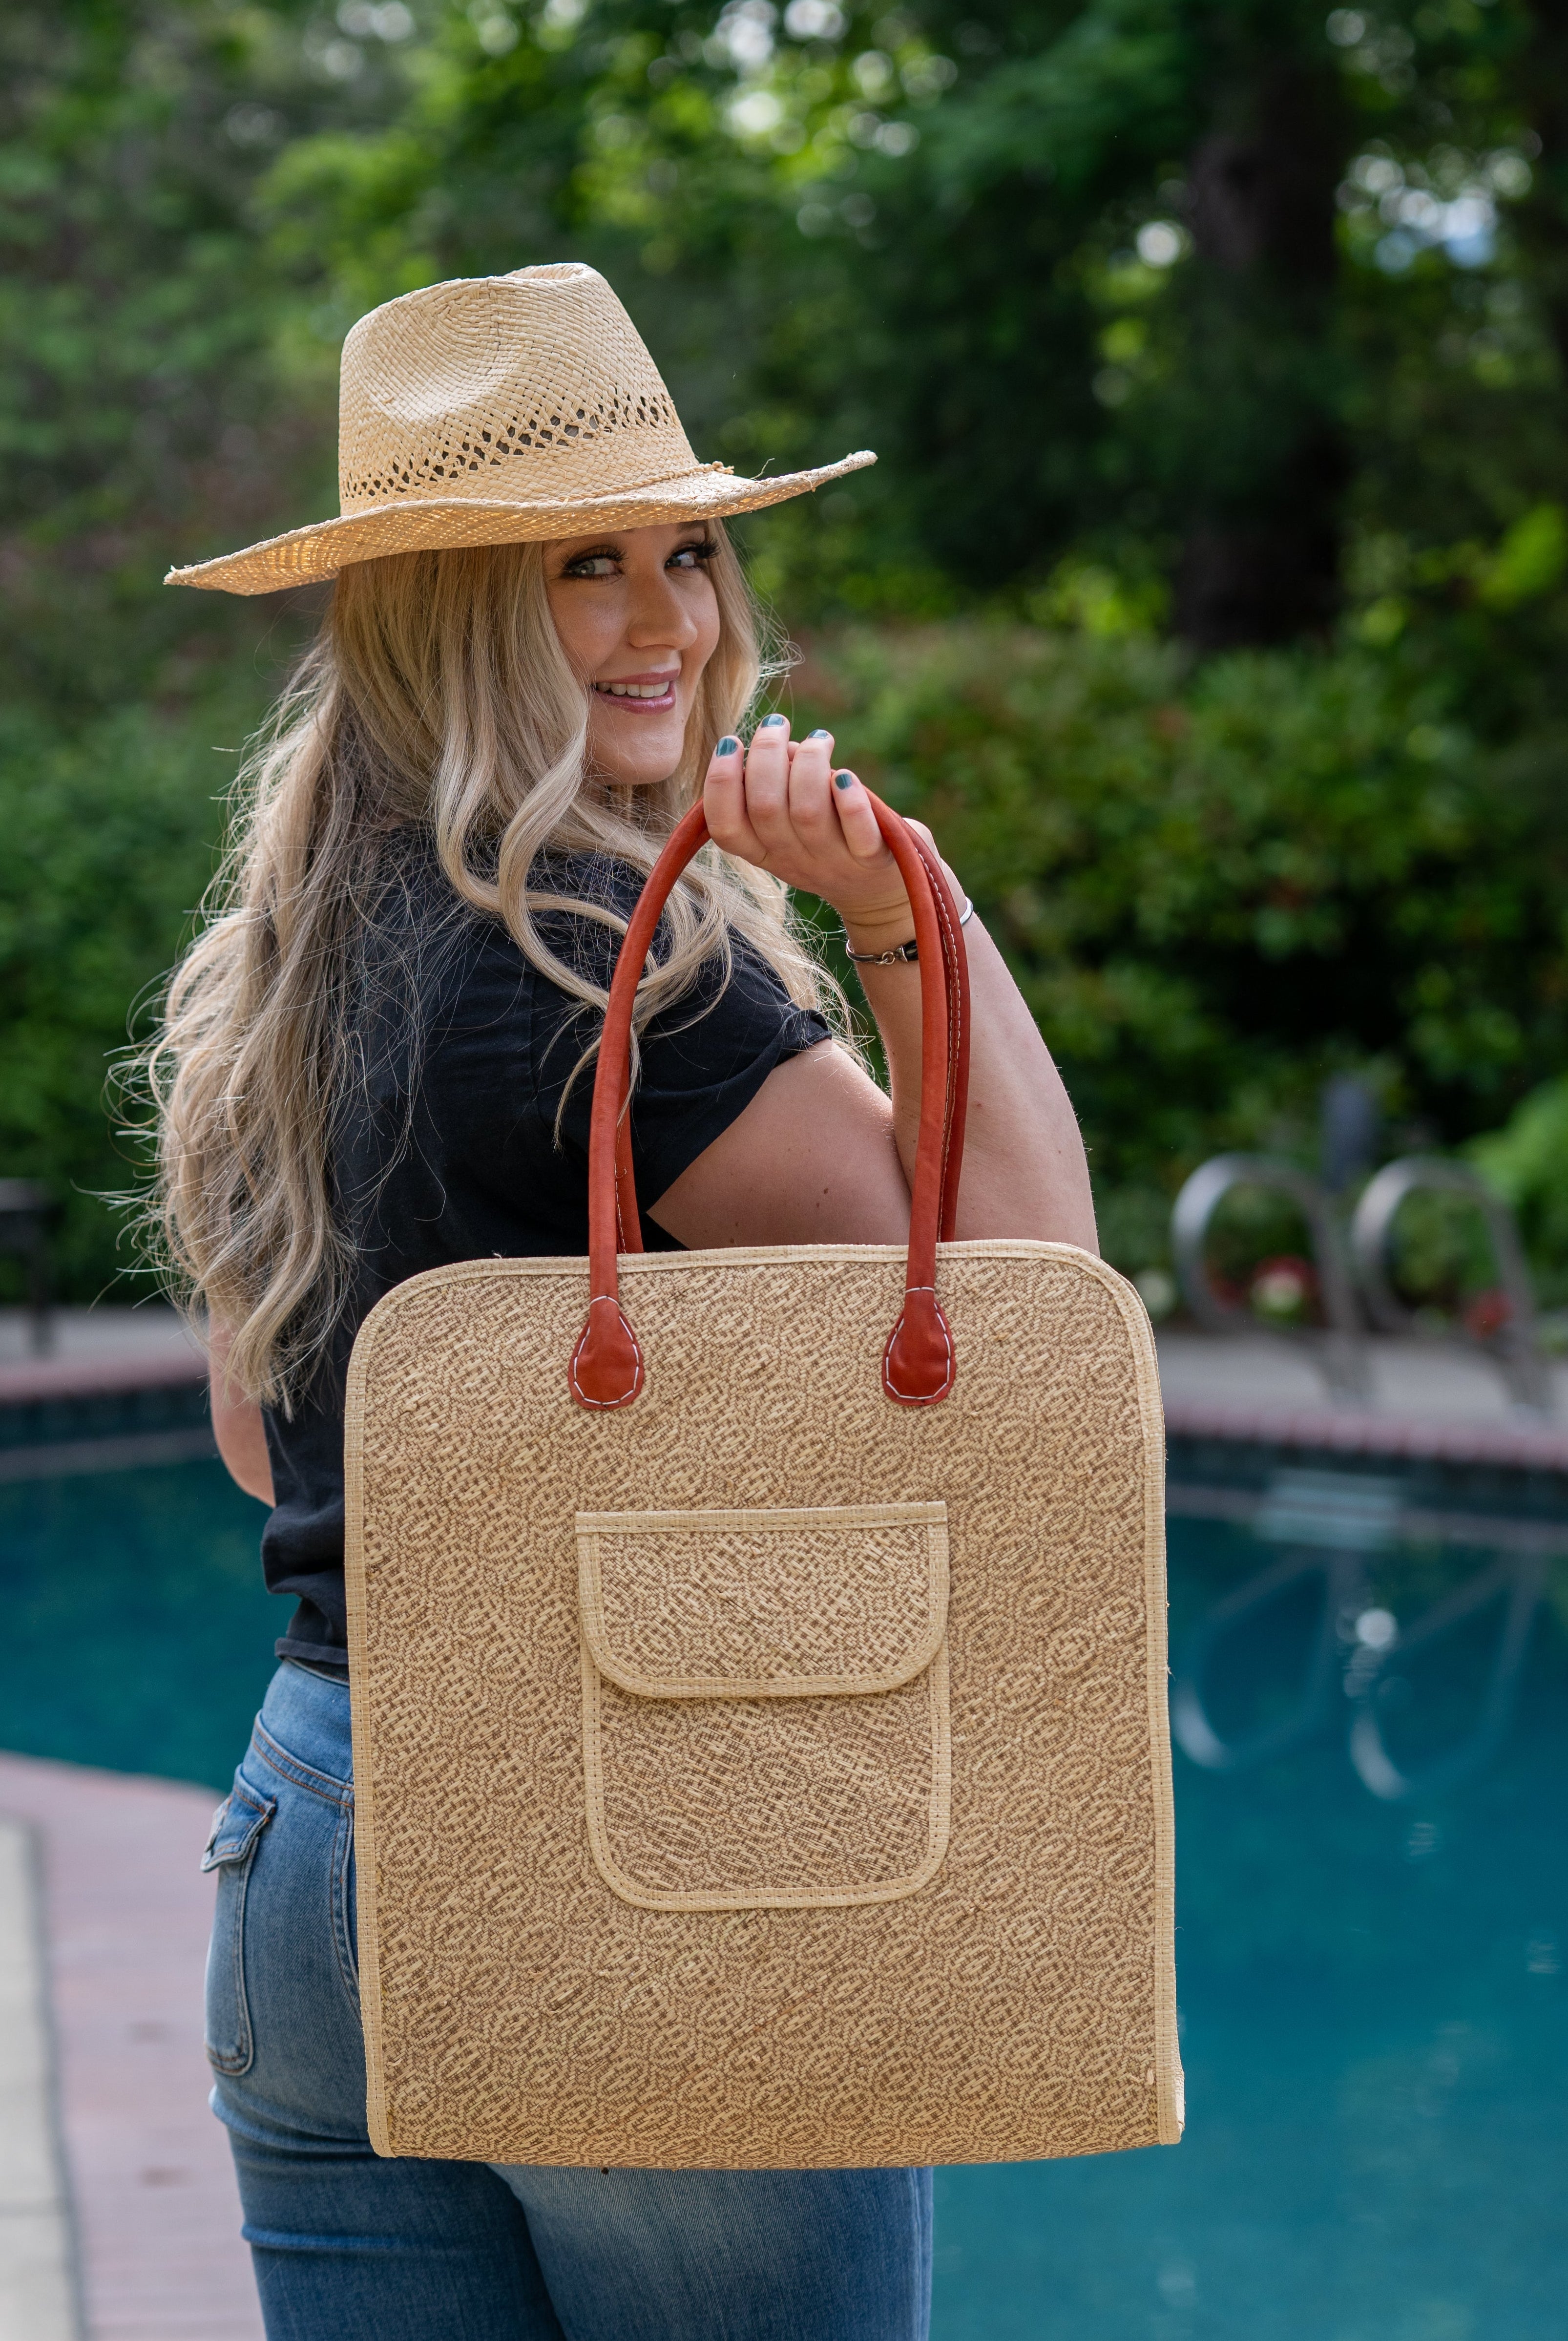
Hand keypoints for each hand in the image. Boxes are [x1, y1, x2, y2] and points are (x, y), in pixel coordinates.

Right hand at [702, 716, 917, 943]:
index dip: (720, 782)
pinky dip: (850, 799)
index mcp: (764, 853)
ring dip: (810, 762)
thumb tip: (776, 742)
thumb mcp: (790, 825)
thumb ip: (776, 785)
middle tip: (777, 724)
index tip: (731, 742)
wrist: (879, 894)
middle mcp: (794, 861)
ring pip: (808, 811)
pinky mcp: (872, 860)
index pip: (725, 827)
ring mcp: (832, 862)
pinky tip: (845, 776)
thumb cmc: (829, 841)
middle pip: (765, 807)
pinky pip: (858, 832)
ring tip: (820, 739)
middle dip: (767, 753)